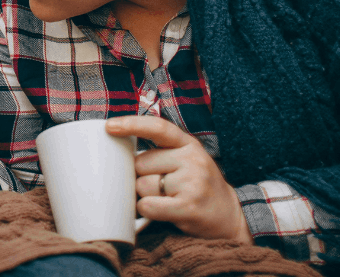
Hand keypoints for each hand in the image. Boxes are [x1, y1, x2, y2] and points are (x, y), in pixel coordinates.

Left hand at [106, 116, 253, 243]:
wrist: (230, 216)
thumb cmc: (197, 186)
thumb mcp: (186, 160)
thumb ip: (161, 152)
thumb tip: (121, 154)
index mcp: (188, 143)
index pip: (157, 127)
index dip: (131, 124)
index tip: (109, 126)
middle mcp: (191, 159)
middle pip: (141, 163)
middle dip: (142, 176)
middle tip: (162, 186)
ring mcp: (192, 182)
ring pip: (142, 185)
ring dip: (146, 195)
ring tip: (167, 200)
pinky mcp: (189, 206)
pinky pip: (148, 205)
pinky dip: (147, 210)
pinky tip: (160, 211)